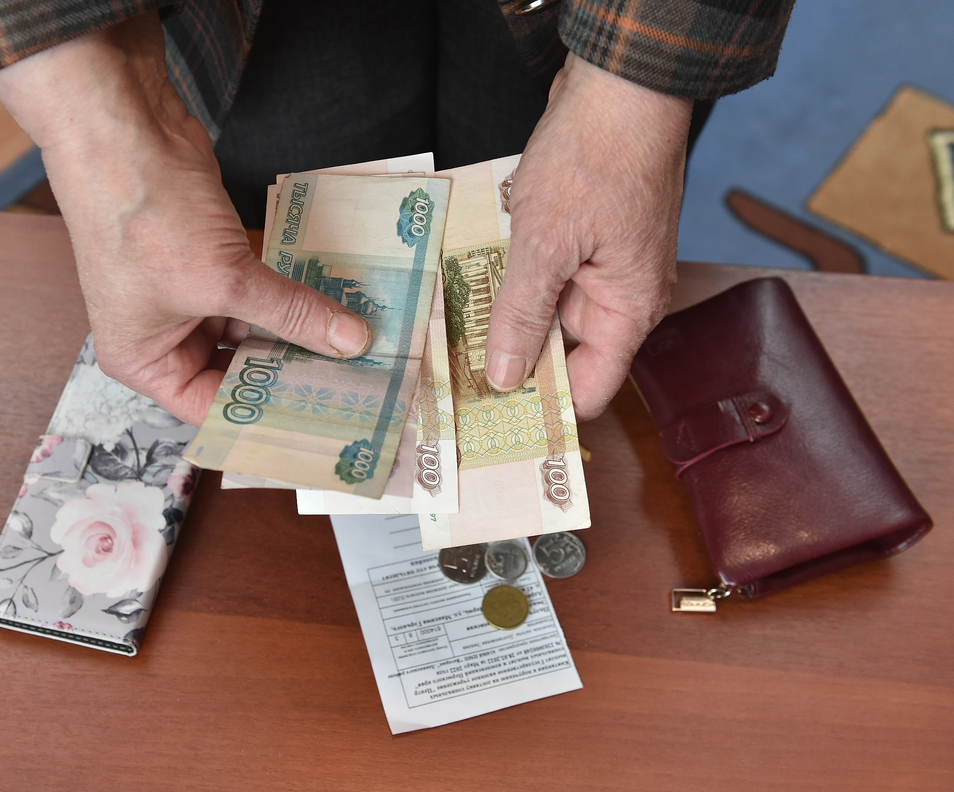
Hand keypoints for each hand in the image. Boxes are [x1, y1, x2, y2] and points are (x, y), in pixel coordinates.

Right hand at [0, 16, 370, 425]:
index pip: (211, 408)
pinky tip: (334, 303)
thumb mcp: (223, 279)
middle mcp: (163, 333)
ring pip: (253, 326)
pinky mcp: (210, 255)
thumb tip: (350, 342)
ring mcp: (187, 292)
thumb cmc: (143, 216)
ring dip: (296, 330)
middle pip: (236, 368)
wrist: (123, 127)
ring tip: (352, 349)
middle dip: (288, 371)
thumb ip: (290, 312)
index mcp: (144, 360)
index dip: (263, 417)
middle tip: (349, 385)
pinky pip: (259, 288)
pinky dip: (291, 293)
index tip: (319, 418)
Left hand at [484, 53, 692, 418]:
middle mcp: (620, 295)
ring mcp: (601, 265)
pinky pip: (544, 275)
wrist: (618, 86)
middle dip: (514, 359)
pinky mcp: (582, 237)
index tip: (493, 413)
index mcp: (629, 309)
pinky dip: (513, 279)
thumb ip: (524, 314)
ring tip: (454, 329)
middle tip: (455, 372)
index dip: (545, 405)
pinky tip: (474, 279)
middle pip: (564, 353)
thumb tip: (506, 376)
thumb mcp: (547, 244)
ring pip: (548, 311)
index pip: (591, 389)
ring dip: (507, 315)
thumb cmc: (595, 158)